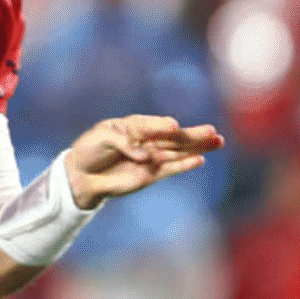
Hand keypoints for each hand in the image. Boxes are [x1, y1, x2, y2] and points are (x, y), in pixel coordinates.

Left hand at [63, 115, 223, 208]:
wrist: (82, 173)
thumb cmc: (90, 149)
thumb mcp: (102, 137)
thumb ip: (124, 143)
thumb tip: (146, 157)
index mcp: (135, 126)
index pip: (154, 124)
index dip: (163, 125)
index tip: (172, 126)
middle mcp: (147, 140)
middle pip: (174, 137)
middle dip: (194, 135)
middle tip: (214, 132)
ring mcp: (151, 157)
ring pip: (178, 151)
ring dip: (197, 148)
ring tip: (217, 141)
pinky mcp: (151, 174)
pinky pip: (171, 168)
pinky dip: (184, 164)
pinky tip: (200, 159)